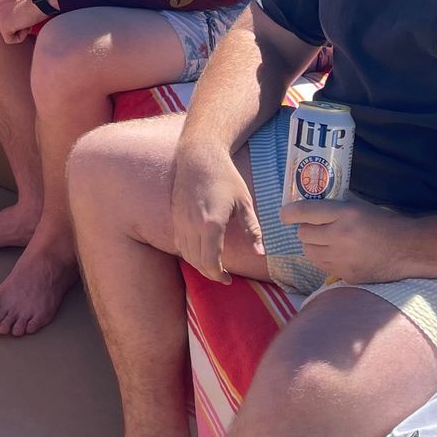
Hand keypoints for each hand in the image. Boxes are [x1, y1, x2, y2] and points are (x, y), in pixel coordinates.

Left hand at [0, 0, 41, 44]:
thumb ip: (10, 3)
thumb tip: (12, 14)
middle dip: (4, 29)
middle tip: (16, 29)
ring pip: (2, 32)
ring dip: (16, 31)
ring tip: (28, 22)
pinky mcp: (4, 25)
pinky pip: (9, 40)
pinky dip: (20, 37)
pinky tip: (28, 27)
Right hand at [169, 138, 262, 282]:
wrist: (199, 157)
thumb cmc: (225, 177)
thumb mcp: (245, 203)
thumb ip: (252, 230)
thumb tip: (261, 253)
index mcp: (212, 224)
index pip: (210, 262)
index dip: (219, 275)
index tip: (228, 280)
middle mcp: (192, 225)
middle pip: (197, 262)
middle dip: (210, 273)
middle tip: (223, 276)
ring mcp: (181, 220)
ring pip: (186, 254)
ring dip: (198, 264)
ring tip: (213, 265)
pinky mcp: (175, 216)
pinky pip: (179, 242)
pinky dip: (188, 252)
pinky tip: (200, 251)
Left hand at [278, 195, 421, 283]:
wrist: (410, 250)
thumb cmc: (386, 223)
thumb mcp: (361, 206)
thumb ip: (336, 205)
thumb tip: (312, 200)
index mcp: (346, 214)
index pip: (305, 212)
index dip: (289, 213)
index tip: (284, 214)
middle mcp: (341, 236)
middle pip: (303, 234)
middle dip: (307, 230)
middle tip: (317, 227)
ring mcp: (343, 258)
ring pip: (309, 252)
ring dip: (313, 245)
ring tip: (326, 241)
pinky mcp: (347, 275)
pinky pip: (323, 266)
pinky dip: (324, 259)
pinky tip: (337, 254)